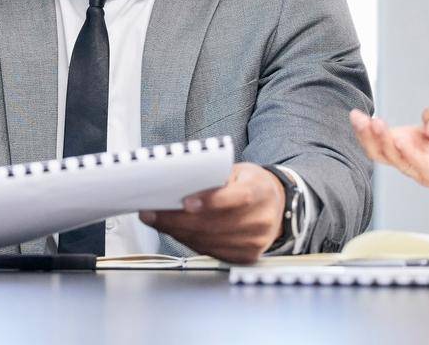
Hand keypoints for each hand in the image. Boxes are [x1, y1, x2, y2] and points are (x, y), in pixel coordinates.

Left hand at [139, 162, 284, 263]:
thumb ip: (213, 178)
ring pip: (208, 241)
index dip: (210, 202)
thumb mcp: (237, 171)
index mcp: (260, 192)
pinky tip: (174, 231)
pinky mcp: (245, 256)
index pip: (236, 199)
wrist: (276, 205)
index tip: (185, 202)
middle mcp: (260, 221)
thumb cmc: (251, 184)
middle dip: (177, 219)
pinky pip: (210, 251)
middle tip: (152, 213)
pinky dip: (189, 241)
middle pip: (214, 224)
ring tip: (157, 221)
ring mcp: (254, 242)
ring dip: (177, 232)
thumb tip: (176, 184)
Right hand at [349, 107, 428, 211]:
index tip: (357, 115)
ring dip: (383, 143)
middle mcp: (411, 157)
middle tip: (361, 120)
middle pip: (380, 151)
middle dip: (367, 135)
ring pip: (395, 159)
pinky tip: (401, 141)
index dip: (365, 129)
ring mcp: (422, 169)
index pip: (380, 139)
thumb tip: (428, 124)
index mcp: (410, 142)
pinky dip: (409, 154)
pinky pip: (419, 166)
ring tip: (376, 126)